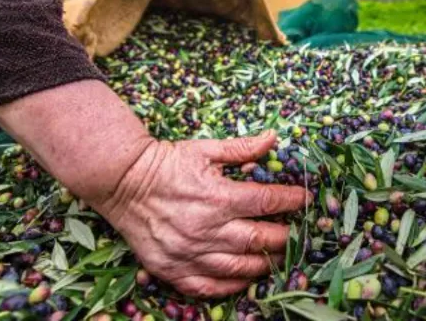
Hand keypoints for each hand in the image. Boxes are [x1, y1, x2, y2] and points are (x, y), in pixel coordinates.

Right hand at [92, 130, 309, 297]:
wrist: (121, 181)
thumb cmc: (166, 164)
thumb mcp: (205, 149)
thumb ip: (242, 148)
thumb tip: (274, 138)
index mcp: (218, 197)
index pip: (268, 202)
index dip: (291, 201)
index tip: (304, 199)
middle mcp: (207, 229)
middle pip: (260, 240)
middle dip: (284, 237)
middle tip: (296, 233)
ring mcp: (190, 253)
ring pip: (240, 267)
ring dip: (265, 264)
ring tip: (279, 257)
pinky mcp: (173, 269)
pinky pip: (209, 287)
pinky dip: (232, 286)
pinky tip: (247, 279)